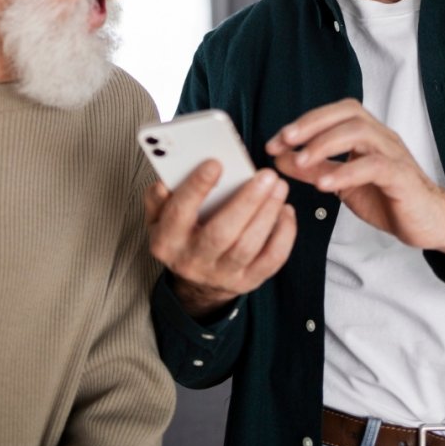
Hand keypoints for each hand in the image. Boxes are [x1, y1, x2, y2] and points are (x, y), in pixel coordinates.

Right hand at [145, 160, 295, 318]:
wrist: (196, 282)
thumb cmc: (182, 236)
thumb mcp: (159, 217)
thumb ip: (159, 197)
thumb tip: (166, 182)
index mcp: (167, 240)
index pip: (179, 213)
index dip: (197, 187)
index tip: (215, 163)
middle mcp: (193, 261)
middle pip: (221, 233)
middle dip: (247, 201)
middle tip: (266, 175)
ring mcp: (222, 274)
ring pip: (248, 246)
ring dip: (268, 213)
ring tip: (279, 187)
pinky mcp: (248, 281)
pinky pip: (271, 259)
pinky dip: (283, 234)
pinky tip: (285, 210)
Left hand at [265, 99, 444, 257]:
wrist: (428, 223)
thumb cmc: (388, 199)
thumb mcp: (342, 183)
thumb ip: (314, 168)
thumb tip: (280, 158)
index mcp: (367, 135)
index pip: (335, 112)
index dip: (304, 122)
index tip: (275, 141)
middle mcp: (381, 137)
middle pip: (347, 112)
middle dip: (311, 124)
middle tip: (283, 141)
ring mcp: (393, 154)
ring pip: (360, 132)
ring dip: (325, 144)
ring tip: (301, 162)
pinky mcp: (402, 177)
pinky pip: (374, 166)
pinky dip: (346, 172)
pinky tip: (324, 184)